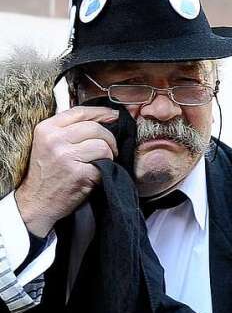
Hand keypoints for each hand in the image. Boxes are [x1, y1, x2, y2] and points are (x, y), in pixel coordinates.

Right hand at [14, 106, 118, 235]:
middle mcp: (55, 140)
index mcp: (46, 129)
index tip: (113, 115)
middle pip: (95, 128)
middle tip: (110, 148)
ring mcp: (66, 156)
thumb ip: (70, 129)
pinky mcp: (79, 173)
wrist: (37, 201)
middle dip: (109, 138)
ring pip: (103, 146)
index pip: (80, 112)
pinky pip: (104, 164)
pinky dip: (105, 169)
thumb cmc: (47, 172)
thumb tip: (105, 116)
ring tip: (101, 162)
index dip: (101, 112)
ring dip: (108, 155)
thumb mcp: (49, 144)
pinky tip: (95, 174)